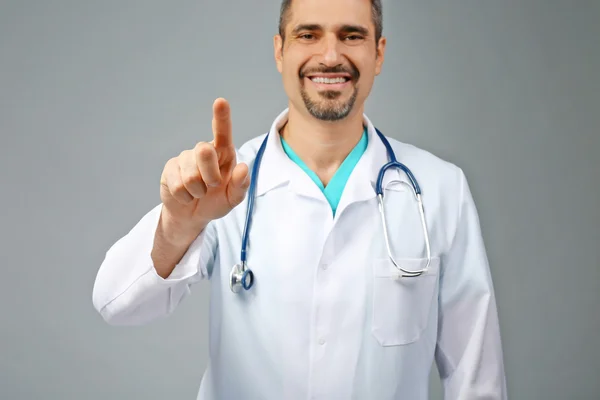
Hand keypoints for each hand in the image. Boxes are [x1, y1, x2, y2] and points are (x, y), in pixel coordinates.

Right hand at [159, 98, 249, 236]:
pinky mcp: (170, 169)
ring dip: (198, 191)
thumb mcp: (233, 198)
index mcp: (223, 153)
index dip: (221, 117)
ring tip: (199, 193)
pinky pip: (178, 186)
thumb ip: (241, 185)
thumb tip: (243, 168)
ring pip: (190, 176)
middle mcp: (203, 150)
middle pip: (204, 152)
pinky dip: (186, 197)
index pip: (222, 132)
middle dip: (210, 175)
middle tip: (213, 185)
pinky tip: (186, 196)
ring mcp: (185, 158)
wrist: (193, 215)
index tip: (220, 102)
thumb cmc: (216, 201)